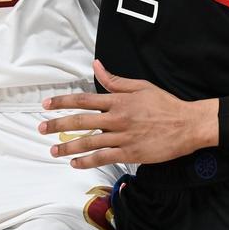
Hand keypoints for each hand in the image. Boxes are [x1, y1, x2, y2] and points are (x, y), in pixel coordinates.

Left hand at [38, 60, 218, 168]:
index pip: (84, 100)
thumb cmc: (165, 104)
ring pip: (89, 142)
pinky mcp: (130, 153)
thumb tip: (97, 66)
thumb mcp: (141, 86)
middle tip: (42, 128)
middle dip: (58, 125)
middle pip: (81, 122)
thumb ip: (115, 80)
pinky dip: (87, 162)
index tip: (47, 105)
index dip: (63, 102)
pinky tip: (75, 164)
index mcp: (119, 100)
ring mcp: (123, 137)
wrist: (187, 125)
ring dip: (68, 147)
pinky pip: (103, 158)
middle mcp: (117, 118)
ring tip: (53, 151)